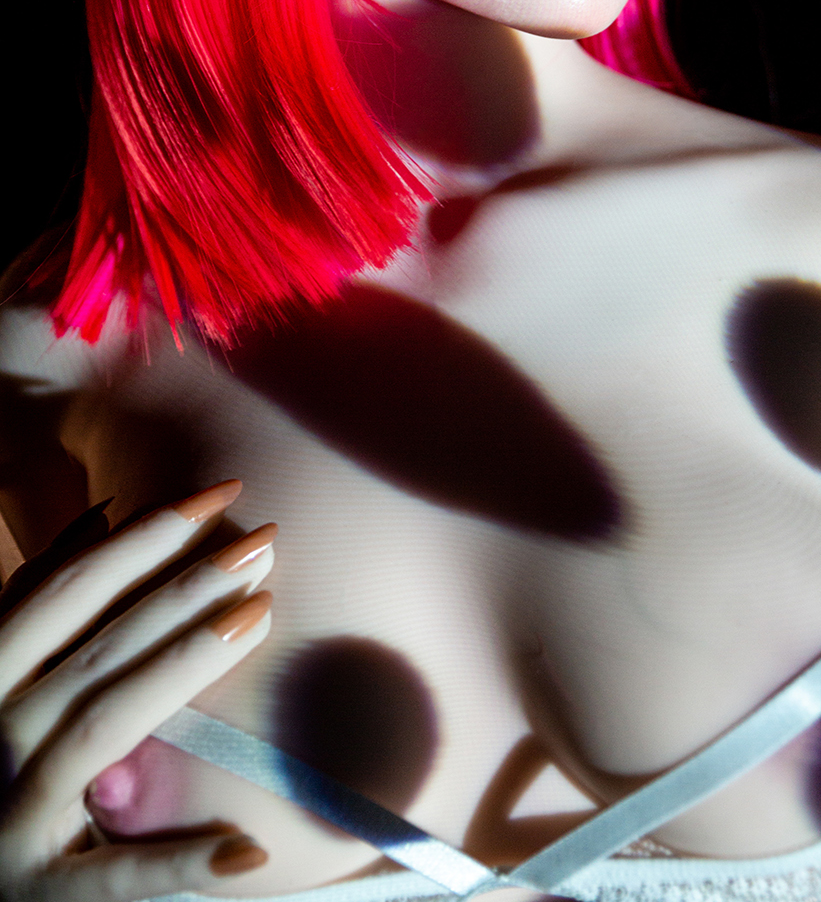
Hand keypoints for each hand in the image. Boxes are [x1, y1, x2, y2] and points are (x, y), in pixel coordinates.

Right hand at [0, 481, 275, 900]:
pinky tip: (246, 850)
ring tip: (261, 614)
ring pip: (101, 725)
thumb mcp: (1, 679)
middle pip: (95, 649)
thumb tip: (100, 518)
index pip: (65, 592)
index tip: (225, 490)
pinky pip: (112, 882)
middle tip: (263, 539)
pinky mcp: (38, 898)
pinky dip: (177, 866)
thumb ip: (37, 606)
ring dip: (182, 666)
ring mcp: (10, 823)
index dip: (144, 536)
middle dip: (182, 586)